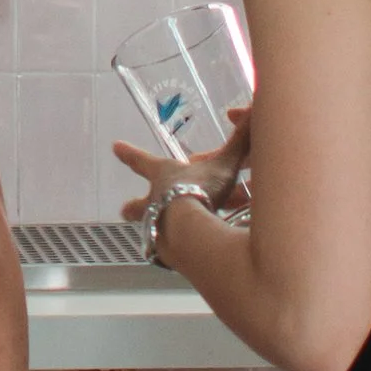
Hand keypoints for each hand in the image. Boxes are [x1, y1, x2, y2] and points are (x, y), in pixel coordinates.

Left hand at [114, 103, 252, 247]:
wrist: (190, 233)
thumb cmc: (199, 192)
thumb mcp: (223, 165)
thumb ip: (240, 142)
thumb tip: (255, 113)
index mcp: (164, 176)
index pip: (144, 161)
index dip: (131, 154)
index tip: (115, 147)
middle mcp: (156, 201)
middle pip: (139, 205)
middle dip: (133, 207)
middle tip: (123, 210)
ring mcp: (159, 229)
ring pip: (155, 229)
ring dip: (160, 230)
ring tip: (165, 238)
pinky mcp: (169, 254)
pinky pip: (174, 252)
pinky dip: (181, 252)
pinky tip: (189, 257)